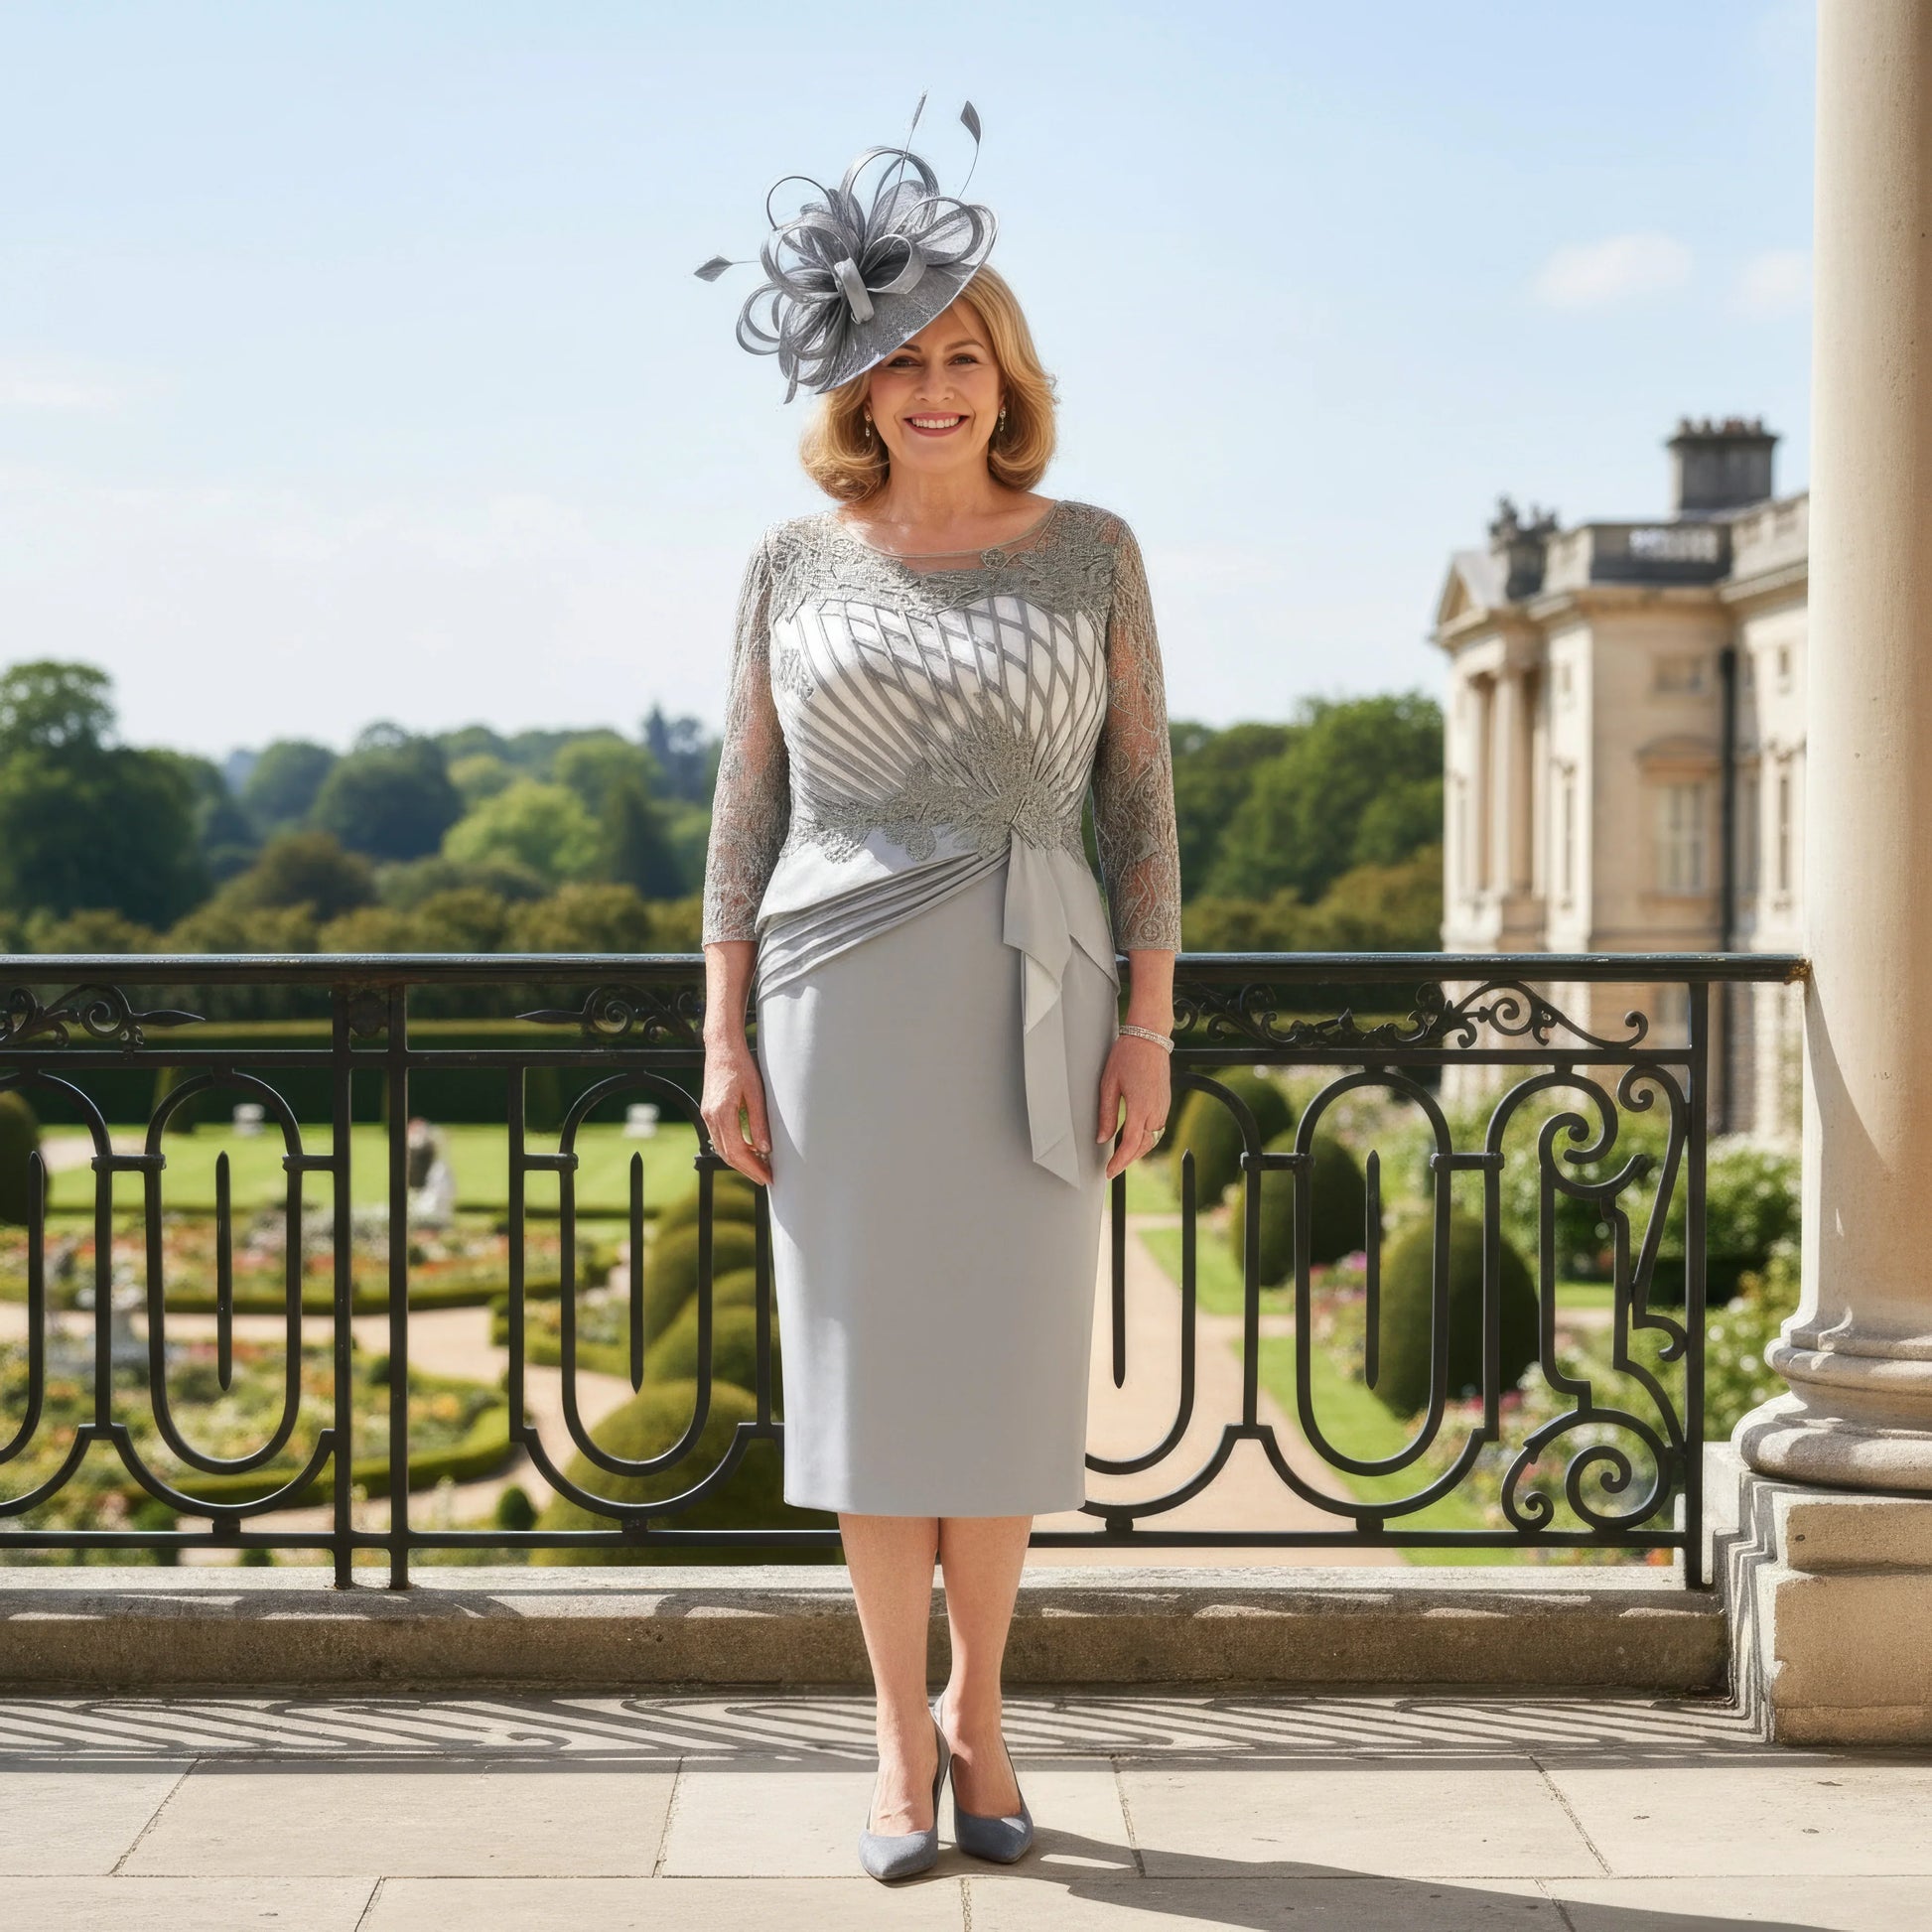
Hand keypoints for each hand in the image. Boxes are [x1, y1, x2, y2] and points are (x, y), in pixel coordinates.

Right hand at [701, 1035, 772, 1185]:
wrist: (722, 1047)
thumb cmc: (741, 1065)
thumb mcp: (756, 1093)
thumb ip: (759, 1122)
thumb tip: (765, 1149)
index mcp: (722, 1112)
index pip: (737, 1151)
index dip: (753, 1167)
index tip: (767, 1176)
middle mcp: (710, 1116)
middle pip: (727, 1154)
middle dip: (748, 1169)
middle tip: (766, 1177)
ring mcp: (707, 1115)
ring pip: (722, 1148)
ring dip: (740, 1161)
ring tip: (760, 1167)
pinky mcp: (709, 1112)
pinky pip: (720, 1138)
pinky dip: (734, 1149)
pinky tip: (749, 1150)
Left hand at [1096, 1031, 1171, 1180]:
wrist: (1149, 1038)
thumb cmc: (1127, 1056)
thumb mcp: (1109, 1084)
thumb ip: (1106, 1114)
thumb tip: (1102, 1138)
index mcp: (1140, 1107)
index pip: (1130, 1145)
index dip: (1119, 1162)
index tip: (1108, 1172)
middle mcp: (1156, 1110)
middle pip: (1143, 1146)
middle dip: (1128, 1159)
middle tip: (1111, 1167)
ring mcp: (1163, 1107)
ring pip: (1152, 1139)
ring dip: (1137, 1150)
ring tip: (1119, 1155)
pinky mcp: (1165, 1102)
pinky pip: (1156, 1128)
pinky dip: (1145, 1137)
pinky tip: (1132, 1137)